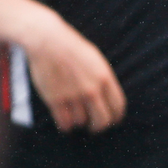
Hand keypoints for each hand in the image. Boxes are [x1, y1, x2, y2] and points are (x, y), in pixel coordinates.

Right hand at [20, 6, 126, 132]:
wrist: (49, 42)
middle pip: (102, 121)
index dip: (116, 117)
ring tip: (75, 115)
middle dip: (99, 126)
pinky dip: (66, 126)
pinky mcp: (56, 100)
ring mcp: (73, 96)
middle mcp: (92, 89)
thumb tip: (108, 99)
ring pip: (81, 122)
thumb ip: (103, 79)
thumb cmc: (72, 48)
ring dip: (79, 122)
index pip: (118, 106)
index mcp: (105, 77)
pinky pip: (65, 123)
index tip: (112, 120)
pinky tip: (66, 121)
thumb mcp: (96, 60)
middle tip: (94, 126)